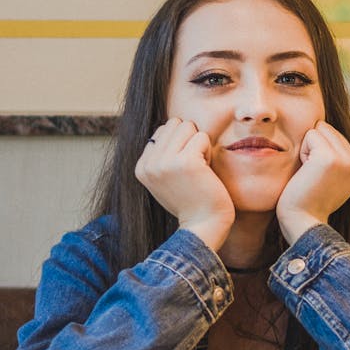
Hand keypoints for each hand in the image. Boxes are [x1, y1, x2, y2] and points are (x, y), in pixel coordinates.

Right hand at [134, 118, 234, 251]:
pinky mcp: (185, 161)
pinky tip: (206, 171)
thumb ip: (160, 156)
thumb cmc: (190, 202)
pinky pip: (202, 137)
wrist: (202, 225)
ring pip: (187, 126)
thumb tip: (170, 126)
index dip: (179, 144)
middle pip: (174, 123)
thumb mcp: (164, 179)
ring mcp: (165, 162)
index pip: (162, 130)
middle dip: (189, 140)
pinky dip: (208, 151)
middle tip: (194, 166)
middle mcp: (149, 164)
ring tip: (199, 168)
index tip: (183, 169)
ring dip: (199, 144)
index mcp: (141, 167)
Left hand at [276, 121, 349, 243]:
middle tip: (314, 177)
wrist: (304, 222)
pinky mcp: (330, 157)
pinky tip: (307, 173)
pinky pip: (310, 135)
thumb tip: (323, 126)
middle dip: (314, 148)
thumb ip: (338, 155)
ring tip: (311, 175)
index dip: (319, 152)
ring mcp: (347, 159)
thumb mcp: (333, 176)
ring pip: (319, 129)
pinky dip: (302, 153)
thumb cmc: (311, 200)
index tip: (321, 178)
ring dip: (308, 150)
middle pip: (327, 129)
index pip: (334, 135)